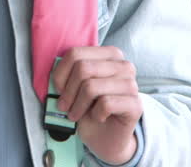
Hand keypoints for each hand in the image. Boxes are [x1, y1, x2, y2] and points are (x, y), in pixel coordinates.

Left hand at [54, 46, 142, 164]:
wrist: (106, 138)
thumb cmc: (89, 109)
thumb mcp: (75, 87)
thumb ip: (68, 75)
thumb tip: (54, 75)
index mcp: (109, 54)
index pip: (75, 54)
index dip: (60, 74)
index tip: (58, 90)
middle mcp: (124, 65)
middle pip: (83, 69)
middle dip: (68, 92)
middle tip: (64, 106)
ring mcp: (132, 84)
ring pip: (92, 87)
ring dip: (78, 105)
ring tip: (76, 114)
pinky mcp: (136, 104)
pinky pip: (106, 104)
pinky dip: (95, 114)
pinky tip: (99, 118)